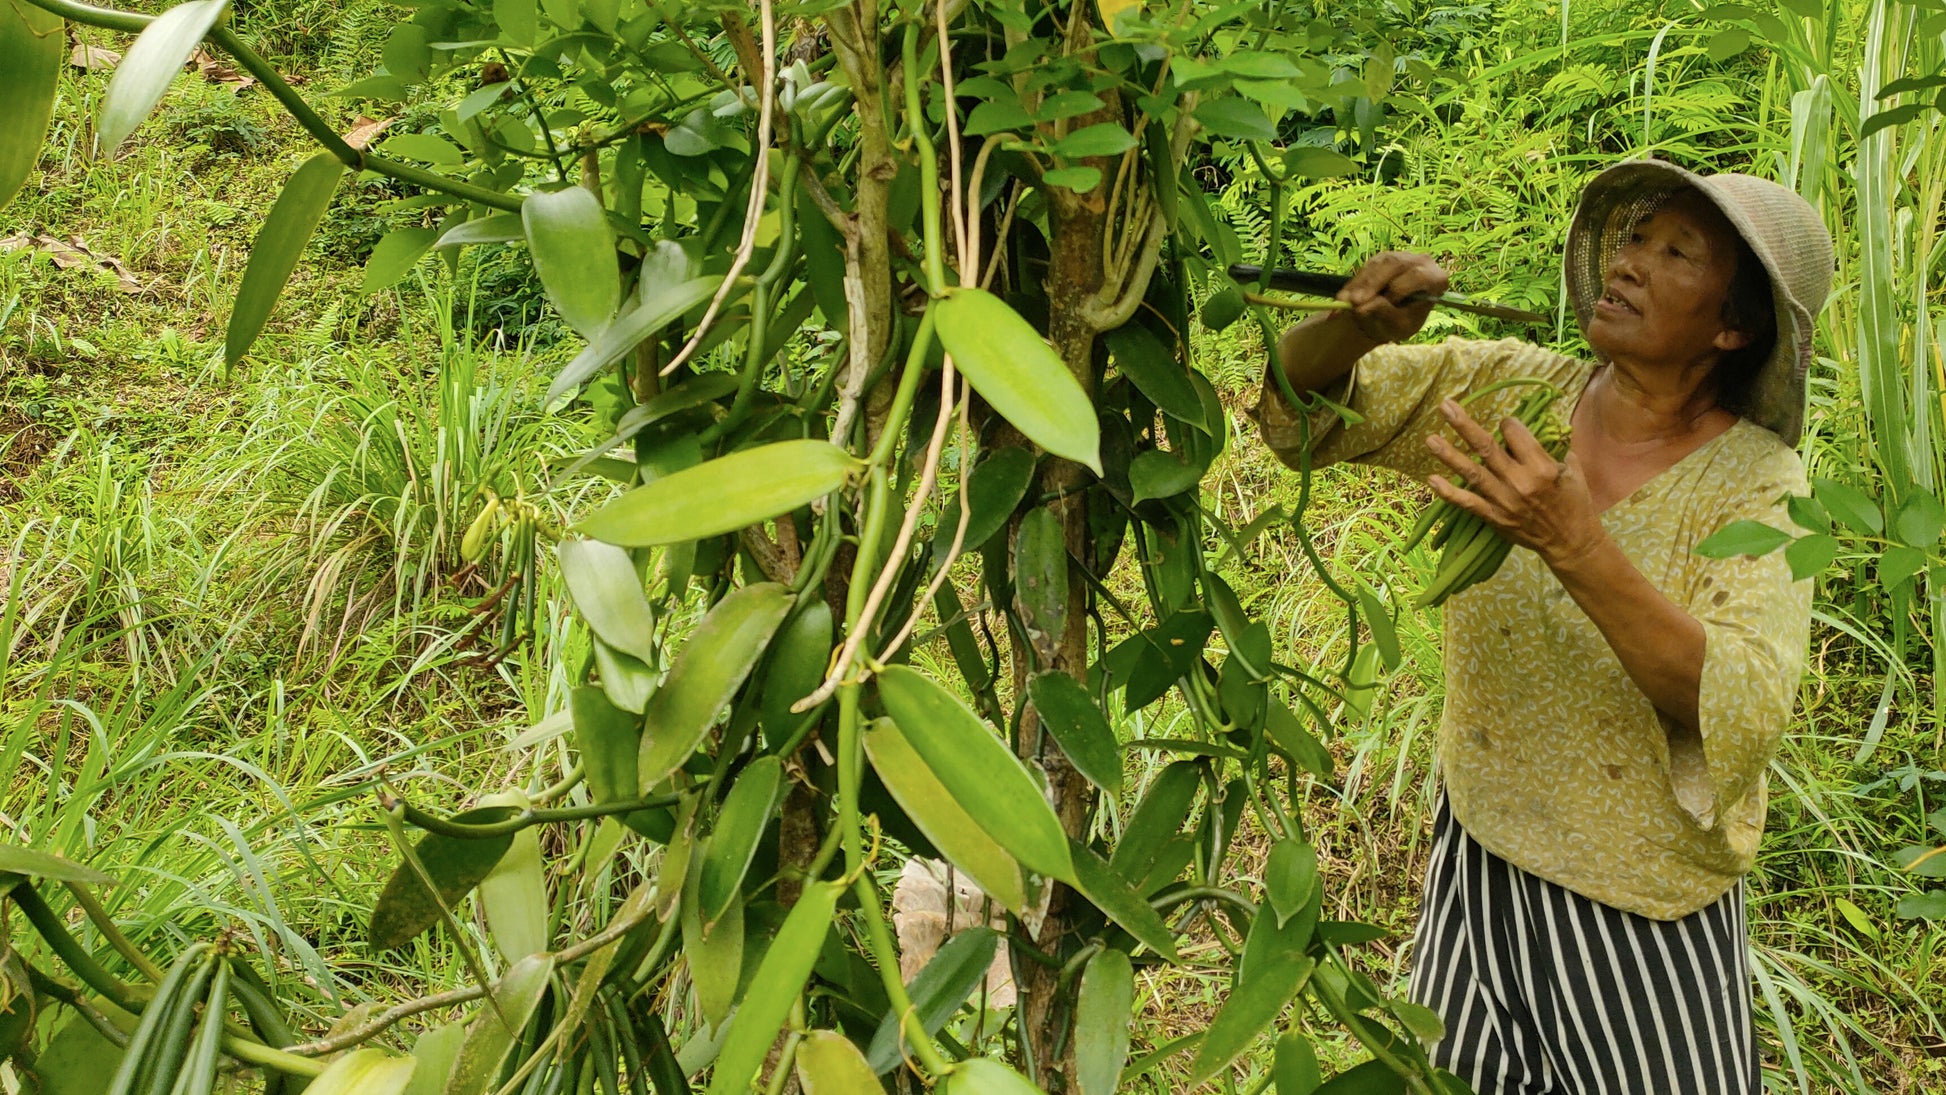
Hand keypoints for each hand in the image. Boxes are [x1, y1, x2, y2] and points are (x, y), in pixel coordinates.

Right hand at [1337, 251, 1448, 343]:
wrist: (1390, 319)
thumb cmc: (1402, 324)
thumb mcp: (1399, 327)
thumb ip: (1387, 315)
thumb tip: (1366, 306)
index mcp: (1436, 279)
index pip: (1418, 276)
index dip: (1397, 289)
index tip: (1378, 304)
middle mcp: (1421, 262)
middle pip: (1395, 265)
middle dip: (1372, 284)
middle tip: (1354, 303)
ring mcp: (1400, 258)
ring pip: (1378, 264)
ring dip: (1359, 284)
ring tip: (1343, 303)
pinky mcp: (1381, 259)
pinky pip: (1365, 268)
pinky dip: (1352, 285)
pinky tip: (1342, 299)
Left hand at [1425, 399, 1605, 567]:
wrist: (1570, 541)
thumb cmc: (1574, 501)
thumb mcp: (1572, 468)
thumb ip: (1552, 446)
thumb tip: (1531, 427)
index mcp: (1542, 466)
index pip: (1514, 432)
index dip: (1508, 424)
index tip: (1507, 426)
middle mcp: (1520, 481)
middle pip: (1486, 447)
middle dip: (1464, 425)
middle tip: (1445, 406)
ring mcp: (1504, 500)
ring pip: (1472, 472)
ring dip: (1449, 455)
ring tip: (1430, 439)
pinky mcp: (1495, 517)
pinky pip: (1468, 502)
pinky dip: (1448, 493)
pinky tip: (1431, 480)